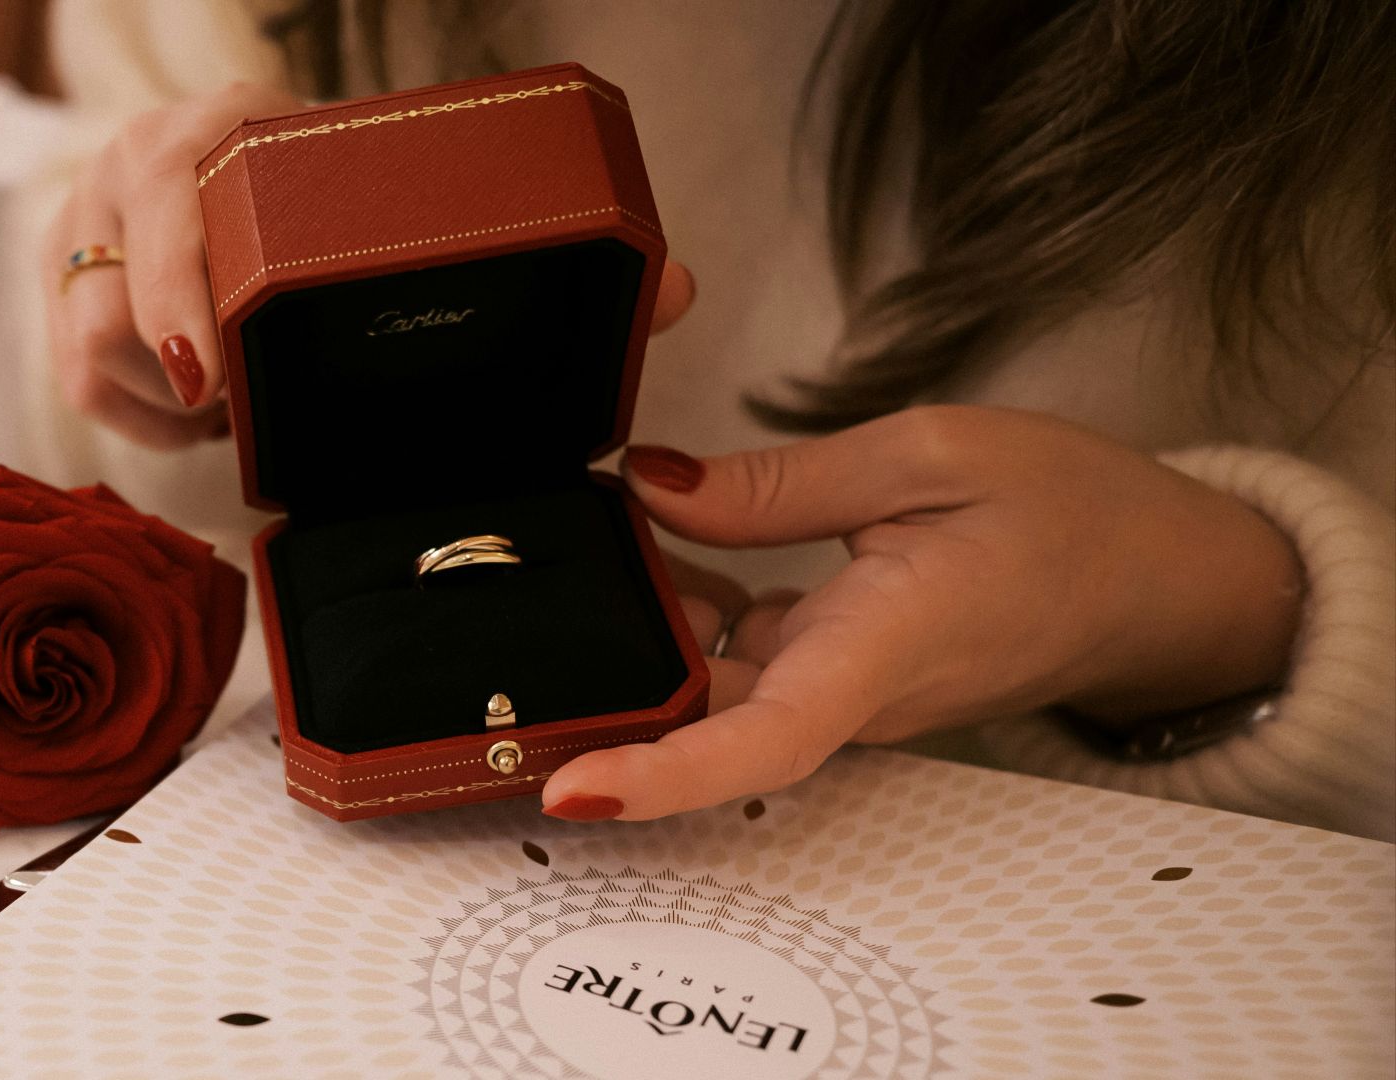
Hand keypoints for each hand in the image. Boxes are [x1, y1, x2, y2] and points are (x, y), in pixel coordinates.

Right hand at [44, 83, 697, 448]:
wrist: (274, 183)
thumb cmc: (355, 212)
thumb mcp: (426, 212)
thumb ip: (543, 246)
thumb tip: (676, 289)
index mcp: (236, 125)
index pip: (183, 190)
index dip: (190, 291)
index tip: (217, 373)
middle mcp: (149, 163)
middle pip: (114, 276)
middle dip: (171, 365)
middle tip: (229, 410)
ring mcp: (101, 223)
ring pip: (87, 333)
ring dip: (163, 396)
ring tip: (235, 409)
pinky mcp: (79, 283)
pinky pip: (78, 373)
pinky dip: (140, 413)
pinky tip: (202, 416)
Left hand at [542, 405, 1302, 820]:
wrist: (1160, 579)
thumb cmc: (1072, 513)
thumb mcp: (928, 454)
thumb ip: (780, 484)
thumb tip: (653, 488)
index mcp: (881, 648)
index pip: (758, 741)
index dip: (658, 776)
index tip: (570, 789)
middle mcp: (850, 696)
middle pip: (701, 715)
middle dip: (606, 673)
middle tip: (541, 579)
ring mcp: (840, 694)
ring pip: (709, 686)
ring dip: (644, 629)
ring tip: (604, 533)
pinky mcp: (836, 676)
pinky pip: (740, 663)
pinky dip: (688, 612)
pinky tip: (664, 540)